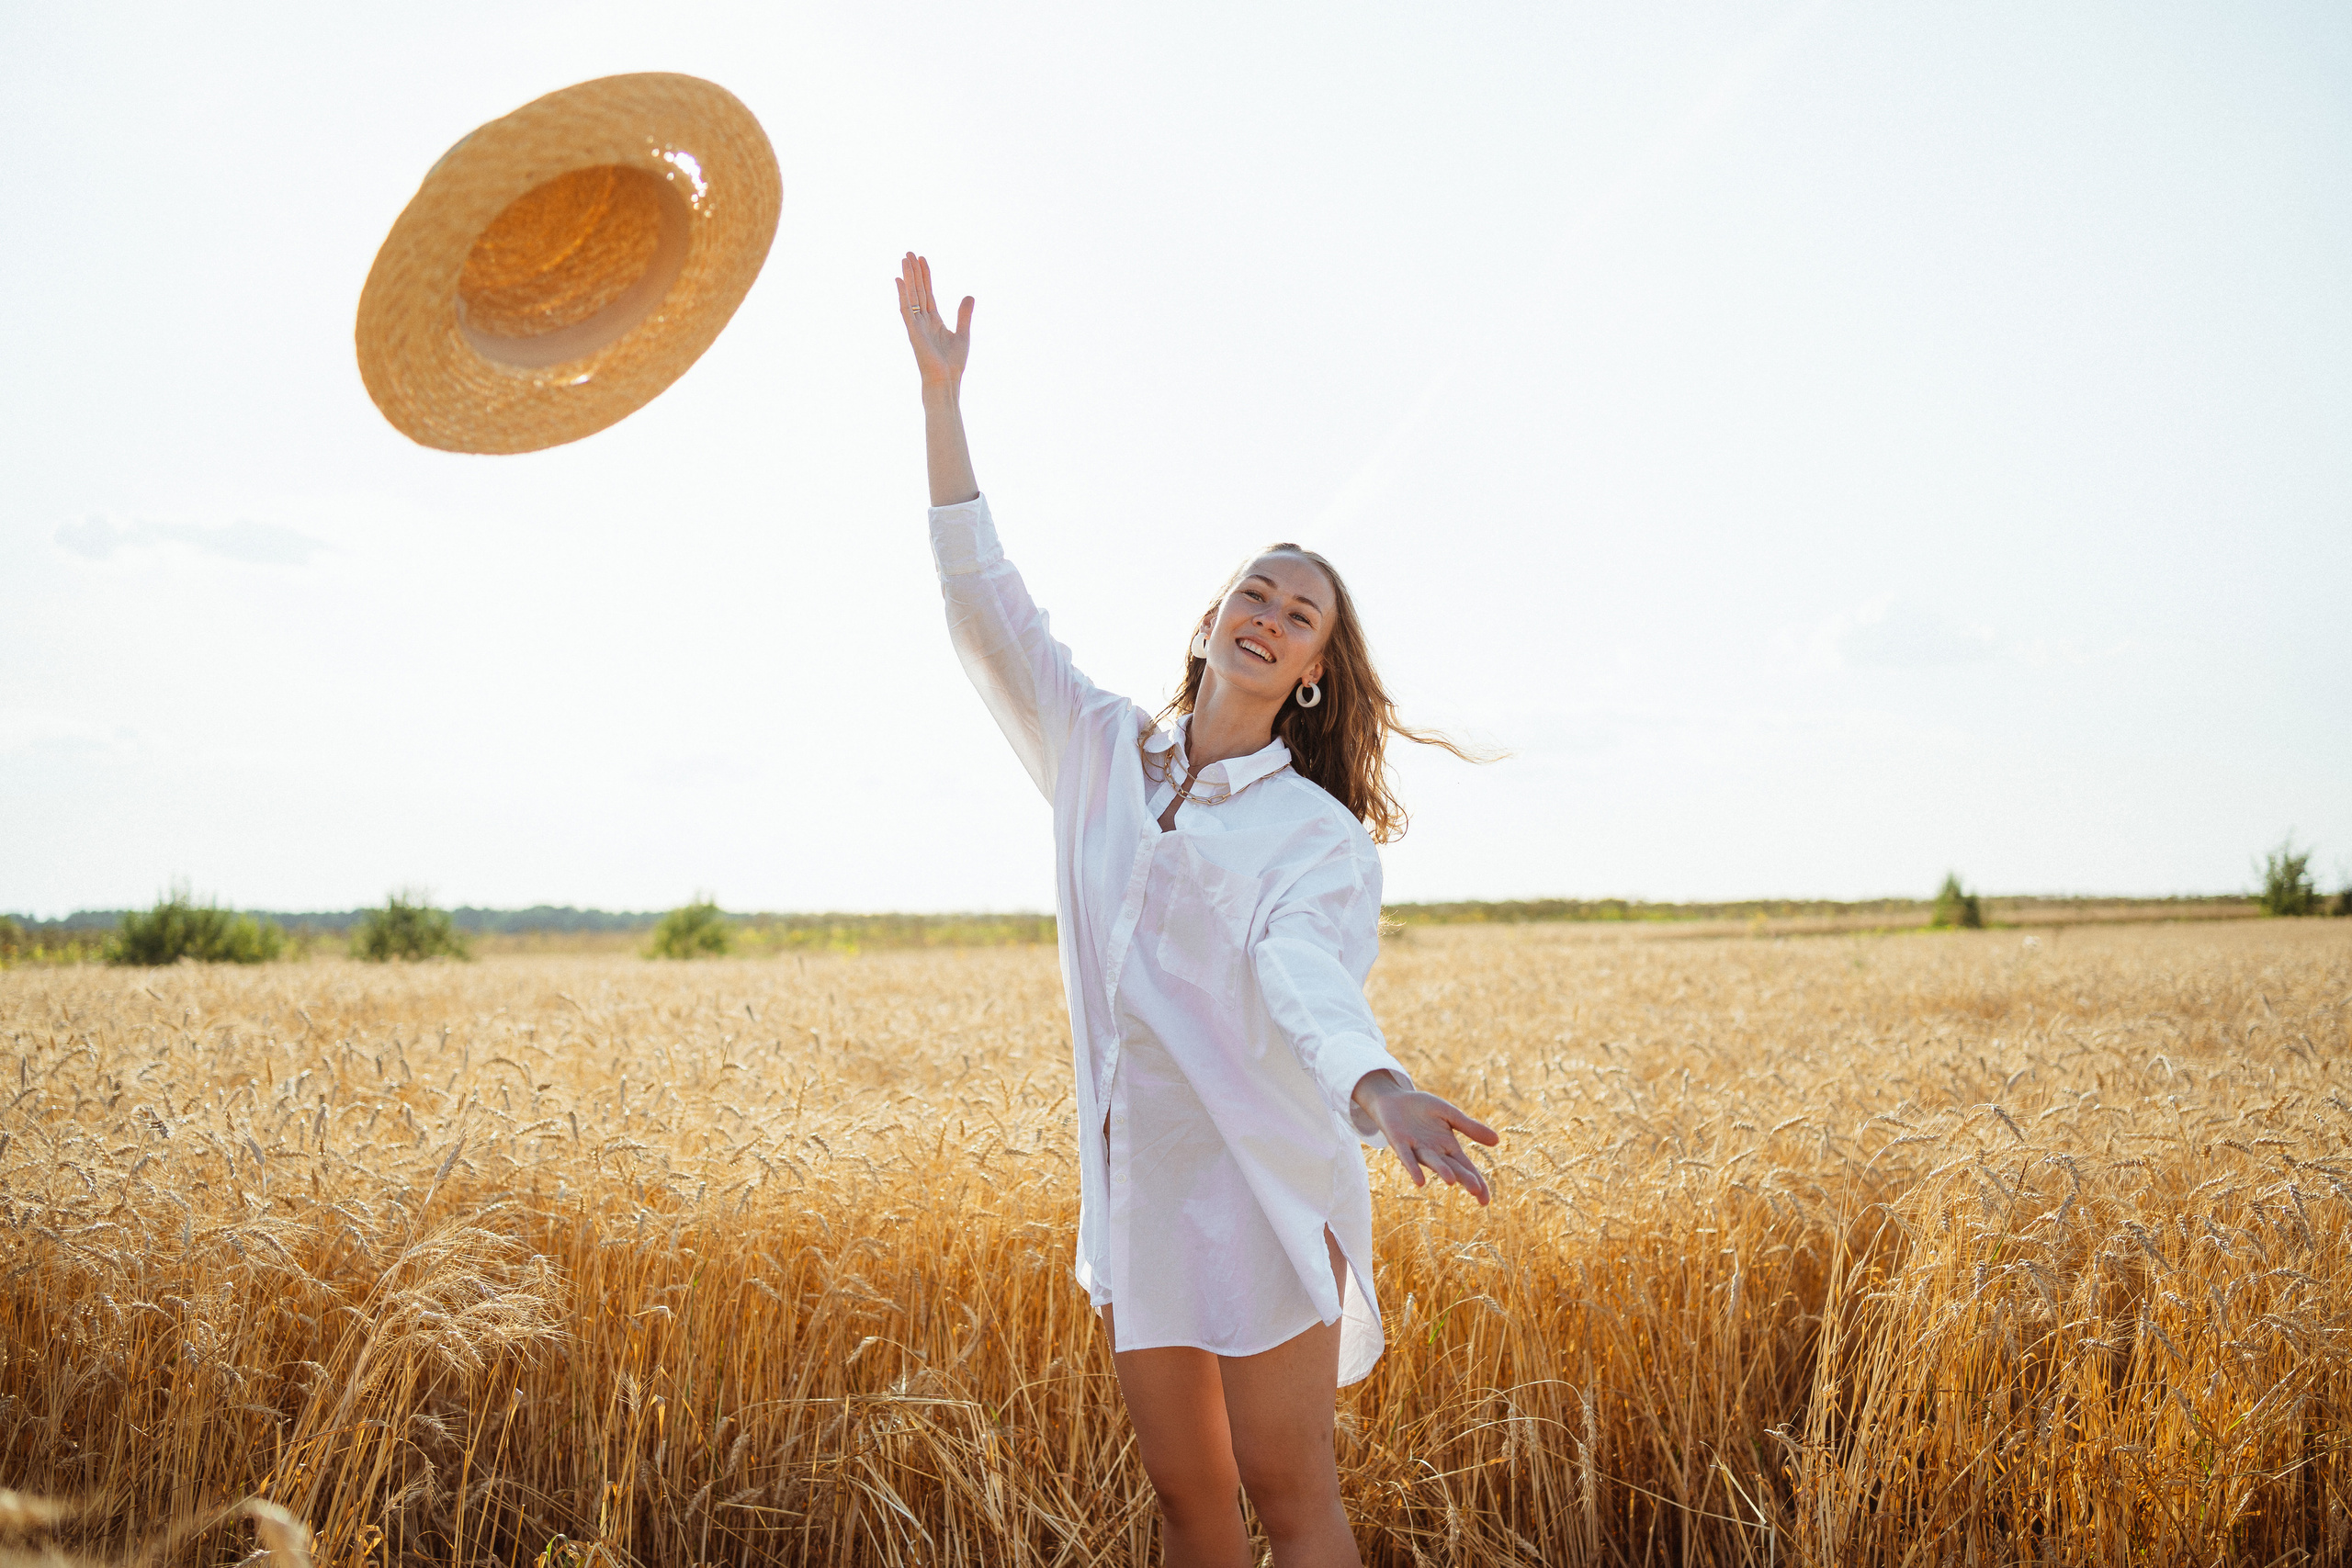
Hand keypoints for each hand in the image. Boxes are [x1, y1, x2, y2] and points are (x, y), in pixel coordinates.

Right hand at [897, 252, 971, 390]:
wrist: (946, 381)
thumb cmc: (953, 364)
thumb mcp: (963, 334)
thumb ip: (964, 315)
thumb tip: (969, 295)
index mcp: (934, 321)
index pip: (928, 293)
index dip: (925, 276)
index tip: (922, 260)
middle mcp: (923, 321)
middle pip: (918, 290)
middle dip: (914, 272)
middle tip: (909, 253)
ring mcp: (916, 326)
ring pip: (911, 296)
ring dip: (908, 277)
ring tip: (905, 259)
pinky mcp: (913, 332)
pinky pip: (906, 310)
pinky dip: (903, 295)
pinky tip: (900, 280)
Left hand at [1352, 1071, 1500, 1204]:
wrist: (1394, 1099)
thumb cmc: (1422, 1109)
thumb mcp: (1451, 1115)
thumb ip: (1471, 1128)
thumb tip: (1497, 1141)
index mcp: (1449, 1147)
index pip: (1466, 1168)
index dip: (1477, 1182)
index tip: (1486, 1200)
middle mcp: (1434, 1153)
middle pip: (1452, 1168)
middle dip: (1464, 1178)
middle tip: (1477, 1192)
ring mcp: (1417, 1149)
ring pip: (1432, 1162)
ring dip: (1441, 1171)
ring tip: (1452, 1181)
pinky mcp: (1399, 1143)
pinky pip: (1407, 1157)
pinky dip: (1413, 1168)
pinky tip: (1420, 1181)